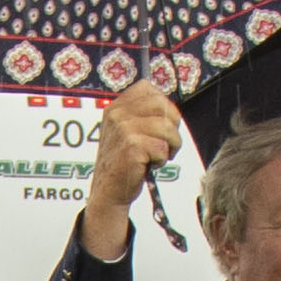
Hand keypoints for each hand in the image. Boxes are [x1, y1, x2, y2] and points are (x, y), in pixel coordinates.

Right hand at [78, 82, 188, 261]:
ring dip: (170, 146)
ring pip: (167, 128)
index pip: (148, 89)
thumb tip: (168, 106)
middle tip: (165, 143)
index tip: (162, 124)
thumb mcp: (125, 131)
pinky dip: (161, 160)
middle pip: (162, 105)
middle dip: (172, 126)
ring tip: (158, 156)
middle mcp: (117, 115)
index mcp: (116, 107)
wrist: (108, 192)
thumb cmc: (123, 163)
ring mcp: (123, 130)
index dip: (163, 106)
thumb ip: (141, 115)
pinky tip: (149, 165)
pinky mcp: (131, 147)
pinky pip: (162, 148)